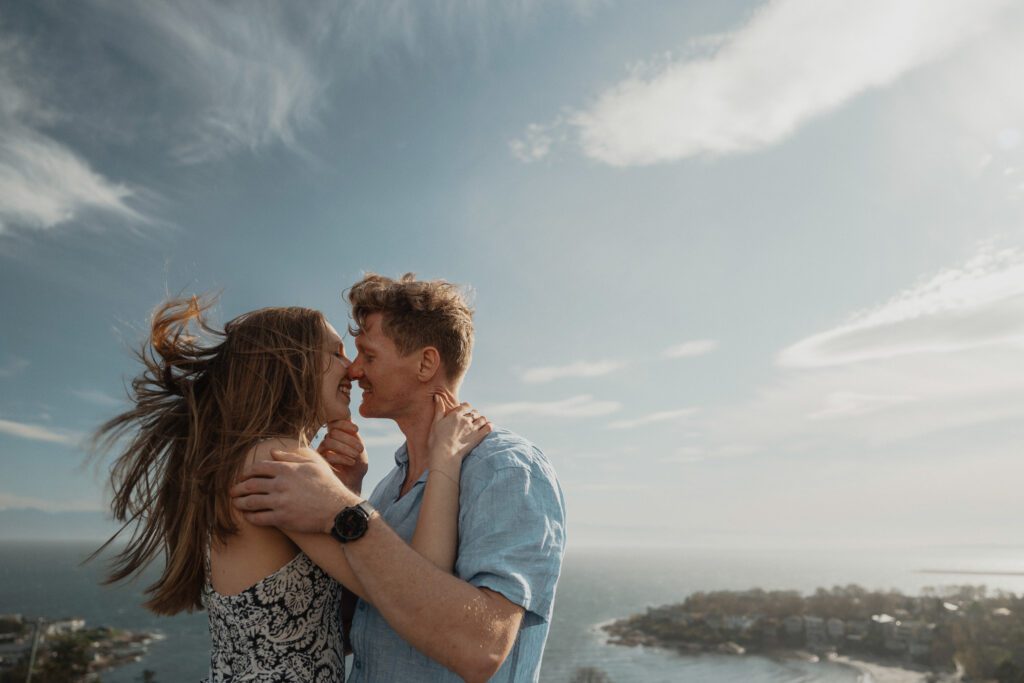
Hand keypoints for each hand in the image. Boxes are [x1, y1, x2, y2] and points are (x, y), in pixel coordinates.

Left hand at [229, 447, 360, 533]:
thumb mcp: (313, 464)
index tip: (242, 478)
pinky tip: (248, 516)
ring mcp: (280, 502)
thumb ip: (291, 456)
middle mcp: (280, 484)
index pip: (258, 468)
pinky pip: (259, 518)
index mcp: (286, 469)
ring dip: (240, 503)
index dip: (246, 473)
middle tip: (232, 492)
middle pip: (250, 485)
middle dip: (238, 488)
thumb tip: (272, 452)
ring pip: (251, 502)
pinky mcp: (282, 518)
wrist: (338, 508)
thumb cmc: (327, 484)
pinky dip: (250, 517)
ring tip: (236, 504)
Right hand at [318, 419, 368, 494]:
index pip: (334, 424)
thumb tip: (349, 419)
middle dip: (348, 439)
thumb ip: (354, 435)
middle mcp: (325, 443)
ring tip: (356, 455)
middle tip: (360, 449)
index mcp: (335, 437)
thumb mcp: (359, 448)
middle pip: (332, 433)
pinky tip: (351, 462)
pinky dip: (342, 458)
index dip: (344, 424)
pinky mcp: (318, 465)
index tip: (357, 429)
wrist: (354, 484)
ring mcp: (320, 454)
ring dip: (345, 448)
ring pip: (328, 442)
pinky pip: (327, 456)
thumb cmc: (357, 466)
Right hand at [426, 389, 491, 478]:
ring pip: (482, 419)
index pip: (465, 406)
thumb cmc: (437, 440)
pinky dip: (489, 426)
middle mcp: (465, 420)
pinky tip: (488, 426)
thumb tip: (437, 396)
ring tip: (479, 423)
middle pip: (474, 412)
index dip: (466, 407)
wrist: (445, 454)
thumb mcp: (435, 422)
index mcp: (455, 415)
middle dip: (473, 414)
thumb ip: (438, 409)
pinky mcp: (478, 437)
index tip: (465, 409)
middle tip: (471, 419)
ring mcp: (473, 428)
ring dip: (481, 420)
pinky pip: (488, 428)